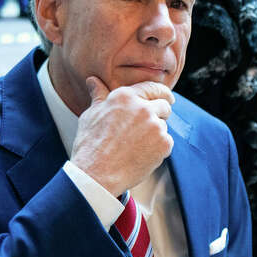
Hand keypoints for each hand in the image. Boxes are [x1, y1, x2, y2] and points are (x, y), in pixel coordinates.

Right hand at [70, 77, 173, 196]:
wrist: (96, 175)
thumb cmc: (90, 146)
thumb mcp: (91, 115)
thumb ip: (98, 96)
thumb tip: (93, 81)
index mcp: (125, 96)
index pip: (153, 87)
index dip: (162, 93)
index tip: (167, 98)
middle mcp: (142, 107)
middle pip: (165, 105)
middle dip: (159, 114)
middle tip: (147, 129)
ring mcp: (155, 125)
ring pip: (163, 125)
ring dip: (155, 134)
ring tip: (135, 147)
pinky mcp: (164, 143)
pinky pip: (167, 142)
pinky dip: (158, 149)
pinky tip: (140, 155)